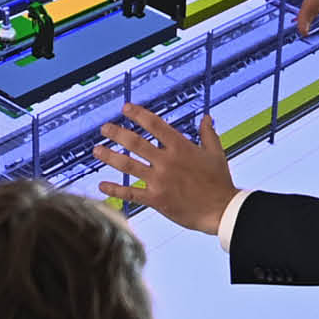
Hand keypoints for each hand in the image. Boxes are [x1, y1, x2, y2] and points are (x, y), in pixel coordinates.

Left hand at [93, 103, 238, 234]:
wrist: (221, 210)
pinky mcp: (156, 199)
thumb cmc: (220, 182)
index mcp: (181, 147)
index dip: (138, 114)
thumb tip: (206, 117)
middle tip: (104, 128)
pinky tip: (102, 185)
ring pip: (128, 165)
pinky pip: (131, 193)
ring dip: (110, 156)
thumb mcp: (216, 153)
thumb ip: (208, 133)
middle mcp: (167, 161)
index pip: (155, 125)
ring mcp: (159, 180)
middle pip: (135, 143)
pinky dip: (115, 190)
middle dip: (117, 133)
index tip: (126, 108)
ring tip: (96, 150)